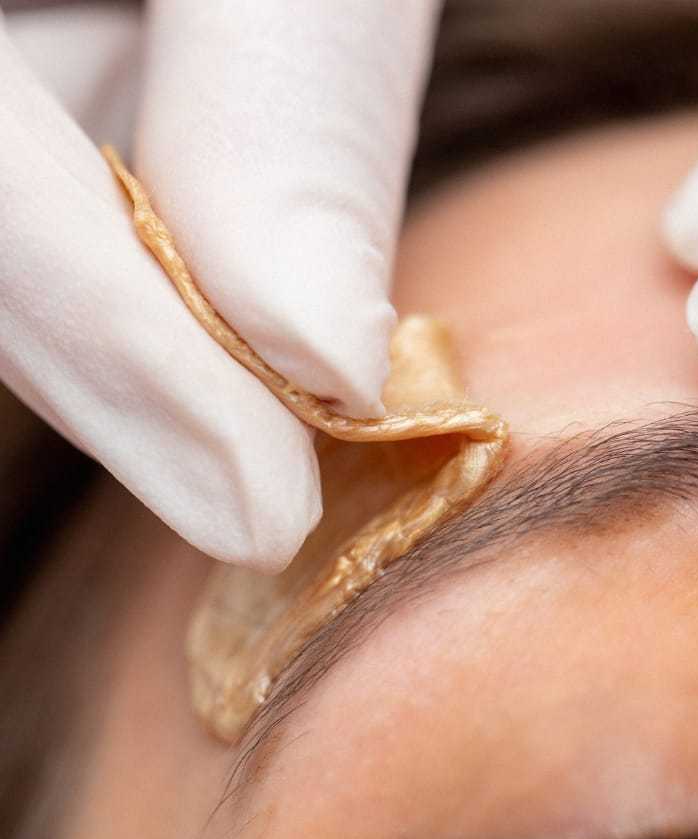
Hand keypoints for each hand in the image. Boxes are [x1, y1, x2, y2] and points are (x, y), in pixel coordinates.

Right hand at [0, 0, 440, 570]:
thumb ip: (287, 129)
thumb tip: (329, 368)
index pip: (3, 217)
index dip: (139, 372)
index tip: (269, 511)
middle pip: (1, 267)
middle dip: (133, 394)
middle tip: (261, 512)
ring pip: (13, 268)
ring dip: (128, 369)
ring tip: (249, 468)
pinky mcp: (13, 134)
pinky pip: (38, 228)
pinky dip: (120, 303)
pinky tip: (208, 359)